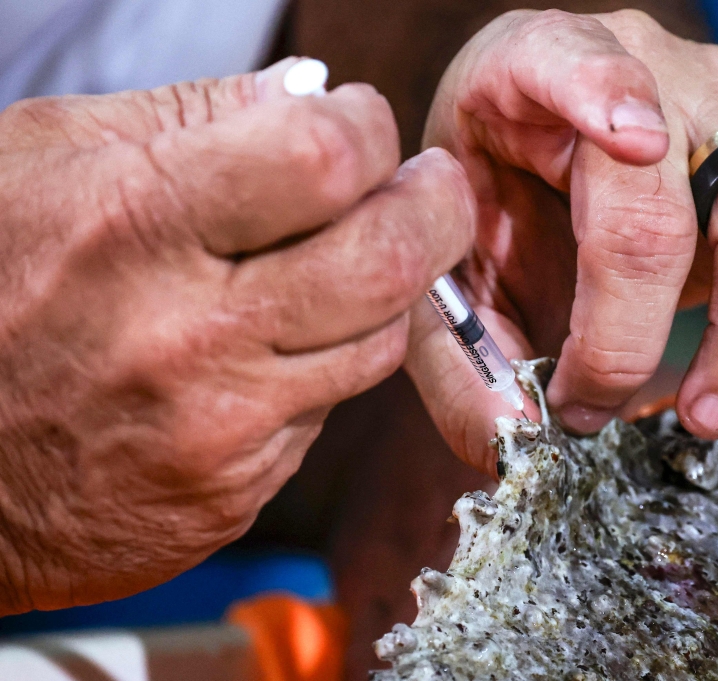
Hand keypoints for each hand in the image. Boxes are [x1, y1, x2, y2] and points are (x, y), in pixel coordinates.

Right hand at [0, 58, 473, 613]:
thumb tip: (308, 95)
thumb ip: (186, 117)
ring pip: (379, 341)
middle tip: (432, 187)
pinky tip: (273, 346)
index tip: (362, 124)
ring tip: (346, 261)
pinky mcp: (235, 492)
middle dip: (437, 208)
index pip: (323, 159)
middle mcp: (184, 337)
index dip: (368, 127)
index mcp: (132, 226)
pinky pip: (328, 410)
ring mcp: (219, 429)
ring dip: (385, 290)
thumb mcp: (46, 161)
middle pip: (388, 259)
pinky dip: (323, 364)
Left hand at [405, 10, 717, 473]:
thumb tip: (514, 435)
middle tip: (596, 408)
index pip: (571, 61)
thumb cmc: (485, 203)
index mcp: (533, 69)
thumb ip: (459, 347)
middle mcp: (646, 71)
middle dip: (633, 323)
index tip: (630, 145)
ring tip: (707, 411)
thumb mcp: (448, 264)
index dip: (601, 96)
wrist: (527, 158)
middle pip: (666, 195)